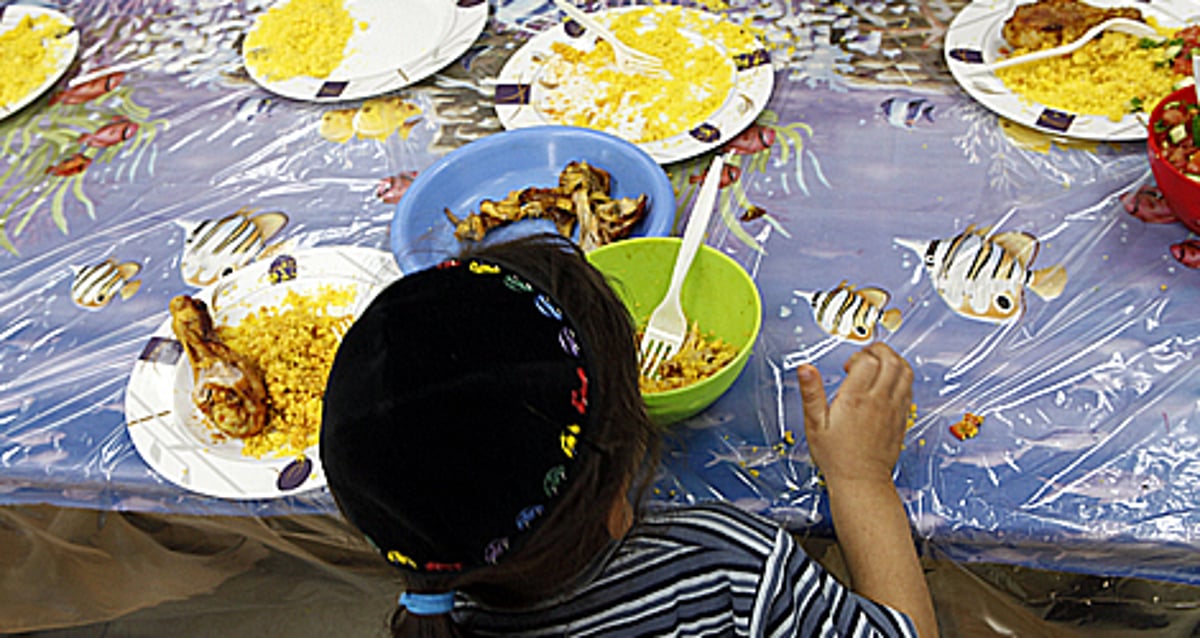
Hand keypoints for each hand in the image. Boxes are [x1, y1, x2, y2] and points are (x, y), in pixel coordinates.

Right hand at [797, 343, 912, 486]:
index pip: (867, 361)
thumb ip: (811, 392)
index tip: (848, 366)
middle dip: (879, 350)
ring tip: (880, 363)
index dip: (858, 356)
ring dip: (894, 360)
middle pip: (891, 360)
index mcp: (855, 399)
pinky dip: (902, 377)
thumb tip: (805, 369)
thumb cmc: (837, 456)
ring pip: (905, 372)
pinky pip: (909, 388)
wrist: (860, 480)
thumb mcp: (814, 424)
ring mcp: (894, 409)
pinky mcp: (902, 418)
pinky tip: (889, 382)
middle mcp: (878, 401)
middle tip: (867, 355)